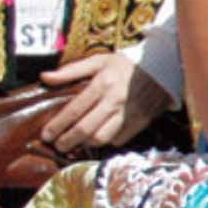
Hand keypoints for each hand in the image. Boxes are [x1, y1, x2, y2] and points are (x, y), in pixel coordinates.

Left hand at [39, 53, 172, 153]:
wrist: (162, 68)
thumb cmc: (125, 65)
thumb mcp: (98, 61)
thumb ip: (71, 70)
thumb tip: (45, 77)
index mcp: (101, 84)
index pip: (74, 110)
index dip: (57, 125)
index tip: (46, 135)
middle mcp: (114, 100)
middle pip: (85, 128)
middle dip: (68, 140)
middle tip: (58, 145)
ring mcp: (129, 113)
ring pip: (102, 137)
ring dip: (86, 143)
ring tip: (78, 143)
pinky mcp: (140, 121)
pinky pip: (120, 138)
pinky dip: (108, 141)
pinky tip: (100, 136)